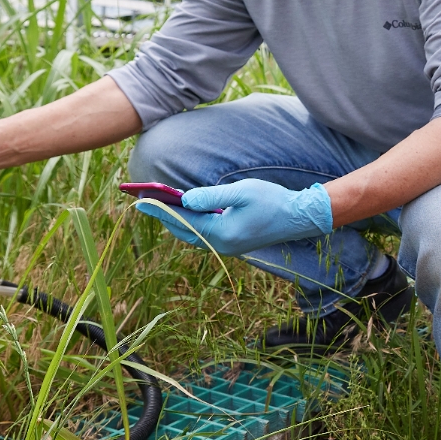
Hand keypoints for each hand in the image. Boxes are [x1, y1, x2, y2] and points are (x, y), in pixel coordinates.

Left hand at [155, 179, 333, 256]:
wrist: (298, 217)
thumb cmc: (272, 201)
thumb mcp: (241, 192)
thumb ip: (211, 196)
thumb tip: (185, 199)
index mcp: (222, 232)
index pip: (183, 220)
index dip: (161, 209)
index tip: (141, 201)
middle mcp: (222, 245)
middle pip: (184, 231)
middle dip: (164, 216)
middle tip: (144, 203)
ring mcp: (227, 247)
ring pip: (193, 236)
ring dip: (176, 222)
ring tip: (160, 207)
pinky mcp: (233, 244)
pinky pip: (204, 236)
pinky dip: (190, 225)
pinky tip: (186, 214)